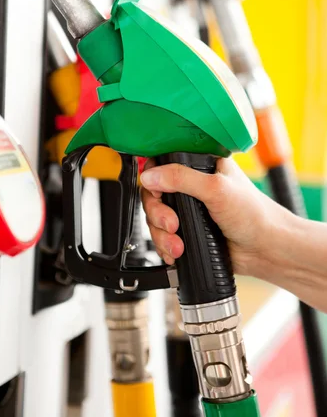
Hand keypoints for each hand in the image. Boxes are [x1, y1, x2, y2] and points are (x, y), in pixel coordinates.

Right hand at [140, 157, 280, 275]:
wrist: (267, 250)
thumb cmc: (255, 215)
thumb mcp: (216, 188)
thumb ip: (181, 178)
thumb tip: (150, 175)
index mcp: (201, 166)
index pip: (163, 164)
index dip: (153, 179)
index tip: (156, 192)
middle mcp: (192, 186)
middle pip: (154, 195)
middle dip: (158, 213)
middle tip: (172, 224)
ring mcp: (189, 210)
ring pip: (156, 219)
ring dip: (162, 235)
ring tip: (178, 244)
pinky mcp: (188, 231)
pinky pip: (163, 237)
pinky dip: (165, 247)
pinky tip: (176, 252)